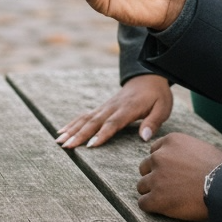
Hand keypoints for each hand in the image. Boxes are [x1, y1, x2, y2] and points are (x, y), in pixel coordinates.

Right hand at [57, 74, 173, 148]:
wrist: (148, 75)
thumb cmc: (157, 94)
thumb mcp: (163, 107)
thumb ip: (153, 122)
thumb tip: (144, 138)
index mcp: (128, 108)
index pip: (113, 122)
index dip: (102, 134)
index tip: (91, 145)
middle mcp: (113, 107)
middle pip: (94, 122)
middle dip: (79, 135)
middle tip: (67, 146)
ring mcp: (105, 106)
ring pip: (86, 118)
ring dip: (72, 130)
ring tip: (59, 141)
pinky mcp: (102, 108)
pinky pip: (85, 115)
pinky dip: (73, 123)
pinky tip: (62, 131)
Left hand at [137, 134, 221, 220]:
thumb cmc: (221, 170)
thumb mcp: (201, 149)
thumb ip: (185, 152)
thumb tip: (182, 161)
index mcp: (171, 142)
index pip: (155, 152)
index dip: (163, 164)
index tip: (172, 173)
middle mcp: (159, 157)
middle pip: (145, 167)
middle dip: (155, 177)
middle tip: (169, 187)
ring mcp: (156, 178)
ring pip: (142, 186)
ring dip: (152, 192)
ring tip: (168, 199)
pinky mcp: (156, 198)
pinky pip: (143, 203)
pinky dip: (152, 207)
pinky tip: (165, 209)